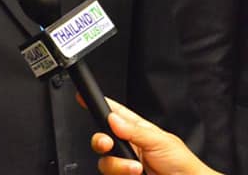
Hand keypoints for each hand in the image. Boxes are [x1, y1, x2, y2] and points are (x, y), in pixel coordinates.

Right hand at [90, 98, 218, 174]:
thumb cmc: (183, 164)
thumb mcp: (161, 141)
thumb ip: (135, 130)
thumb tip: (113, 119)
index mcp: (137, 130)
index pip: (114, 113)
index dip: (99, 105)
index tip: (82, 98)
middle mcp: (128, 147)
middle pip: (101, 139)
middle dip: (100, 141)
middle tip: (107, 143)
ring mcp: (125, 164)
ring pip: (104, 161)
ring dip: (118, 164)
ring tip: (136, 167)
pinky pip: (109, 174)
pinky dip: (120, 173)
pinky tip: (135, 173)